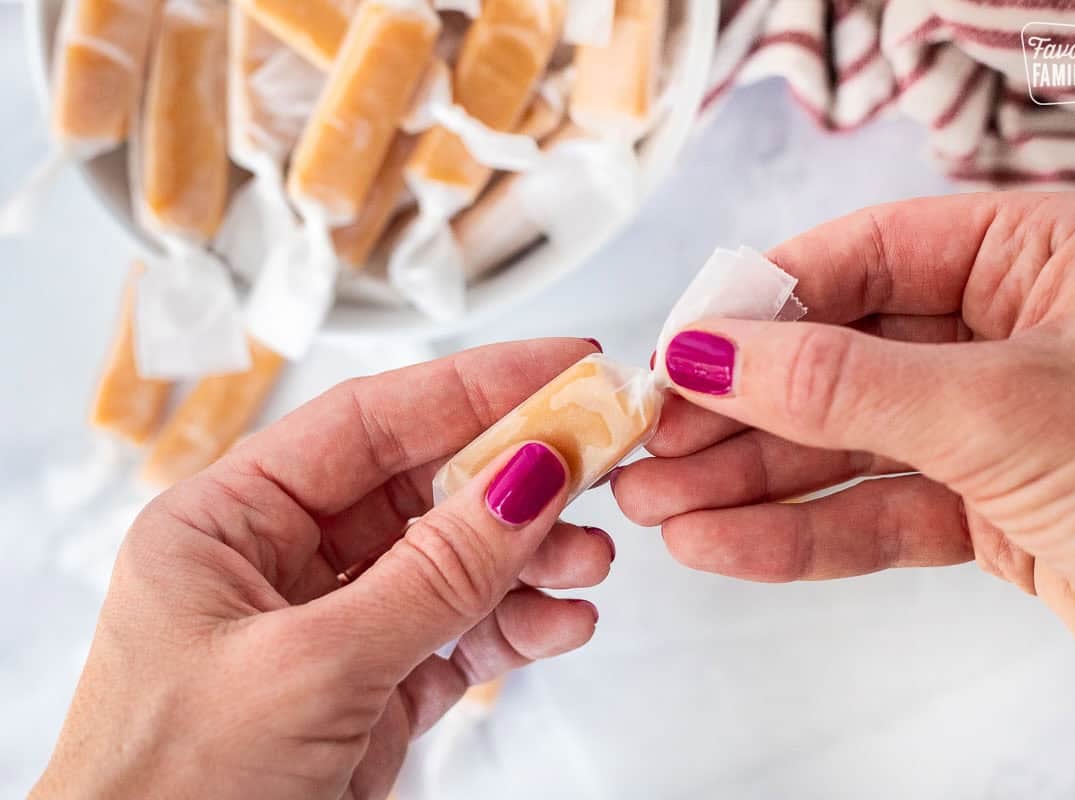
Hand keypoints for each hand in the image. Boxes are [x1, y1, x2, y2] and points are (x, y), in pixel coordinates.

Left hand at [33, 339, 614, 799]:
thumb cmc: (175, 795)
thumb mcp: (313, 666)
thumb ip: (434, 572)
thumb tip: (528, 478)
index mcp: (225, 523)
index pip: (367, 423)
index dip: (473, 388)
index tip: (562, 367)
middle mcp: (278, 563)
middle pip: (421, 486)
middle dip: (516, 478)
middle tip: (600, 460)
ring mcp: (331, 627)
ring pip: (451, 561)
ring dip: (528, 556)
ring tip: (590, 559)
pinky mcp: (372, 688)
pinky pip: (459, 633)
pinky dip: (516, 625)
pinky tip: (560, 621)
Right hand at [614, 193, 1074, 732]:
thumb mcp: (1002, 413)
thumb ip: (844, 384)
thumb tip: (711, 353)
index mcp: (1035, 255)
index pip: (859, 259)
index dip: (757, 309)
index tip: (676, 355)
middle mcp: (1008, 330)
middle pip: (836, 358)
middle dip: (739, 409)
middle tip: (651, 443)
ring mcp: (994, 424)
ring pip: (844, 443)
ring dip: (750, 478)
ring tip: (660, 505)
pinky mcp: (988, 509)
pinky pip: (875, 510)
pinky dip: (801, 533)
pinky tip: (725, 544)